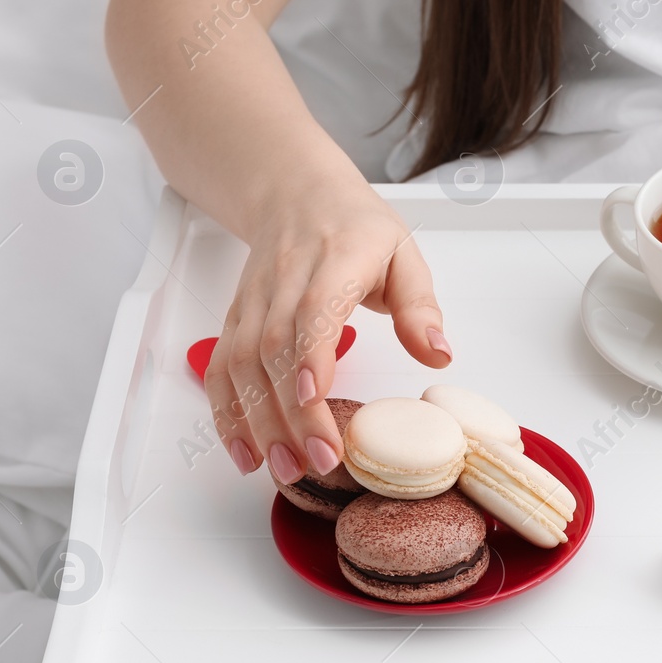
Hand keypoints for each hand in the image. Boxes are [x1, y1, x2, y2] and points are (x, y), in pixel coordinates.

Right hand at [204, 173, 449, 482]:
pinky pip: (222, 369)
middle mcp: (285, 281)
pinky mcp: (235, 320)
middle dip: (292, 412)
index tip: (313, 396)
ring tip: (285, 470)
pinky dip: (227, 413)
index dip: (309, 352)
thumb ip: (419, 306)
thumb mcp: (403, 253)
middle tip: (317, 461)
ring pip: (244, 365)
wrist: (294, 192)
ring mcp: (254, 302)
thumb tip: (440, 355)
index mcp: (335, 259)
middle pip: (276, 349)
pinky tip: (245, 452)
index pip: (314, 308)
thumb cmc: (355, 227)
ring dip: (259, 422)